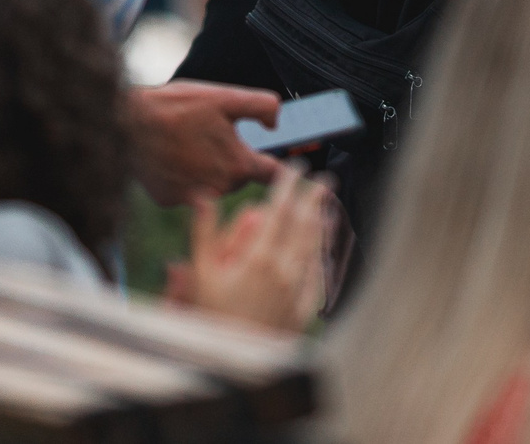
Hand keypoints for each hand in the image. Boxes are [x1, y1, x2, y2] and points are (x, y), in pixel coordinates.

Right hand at [127, 82, 281, 202]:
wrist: (127, 123)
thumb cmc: (176, 108)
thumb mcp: (226, 98)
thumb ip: (262, 107)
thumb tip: (276, 123)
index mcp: (238, 165)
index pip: (274, 174)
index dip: (283, 168)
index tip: (289, 168)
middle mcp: (218, 188)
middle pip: (240, 177)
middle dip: (235, 160)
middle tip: (216, 136)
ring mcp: (192, 198)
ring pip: (214, 185)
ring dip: (210, 169)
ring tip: (190, 142)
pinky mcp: (169, 200)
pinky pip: (186, 190)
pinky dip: (184, 177)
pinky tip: (171, 156)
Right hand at [165, 165, 332, 332]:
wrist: (235, 361)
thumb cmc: (212, 319)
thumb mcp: (201, 275)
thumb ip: (204, 233)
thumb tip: (203, 198)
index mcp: (260, 257)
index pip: (280, 210)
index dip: (289, 185)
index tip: (295, 167)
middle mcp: (284, 270)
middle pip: (304, 224)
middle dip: (315, 197)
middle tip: (325, 178)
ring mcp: (297, 289)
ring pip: (314, 246)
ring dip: (322, 221)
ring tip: (328, 205)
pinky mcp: (303, 307)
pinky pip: (316, 273)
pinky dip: (321, 253)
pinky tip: (323, 245)